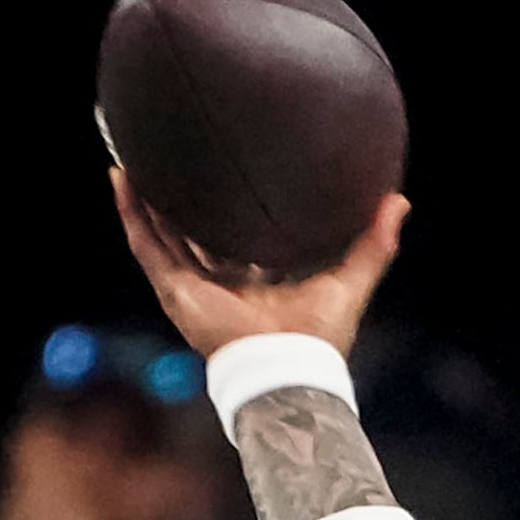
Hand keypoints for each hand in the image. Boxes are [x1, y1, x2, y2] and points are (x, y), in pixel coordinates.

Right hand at [111, 168, 407, 358]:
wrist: (287, 367)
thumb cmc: (319, 337)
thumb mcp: (351, 279)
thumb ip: (374, 244)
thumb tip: (398, 201)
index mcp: (260, 278)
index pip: (240, 232)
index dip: (231, 202)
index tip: (230, 164)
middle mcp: (223, 281)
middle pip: (195, 229)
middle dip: (182, 196)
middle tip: (174, 152)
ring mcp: (195, 285)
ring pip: (163, 232)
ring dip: (148, 197)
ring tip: (136, 154)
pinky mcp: (176, 291)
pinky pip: (146, 245)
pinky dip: (132, 213)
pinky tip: (122, 179)